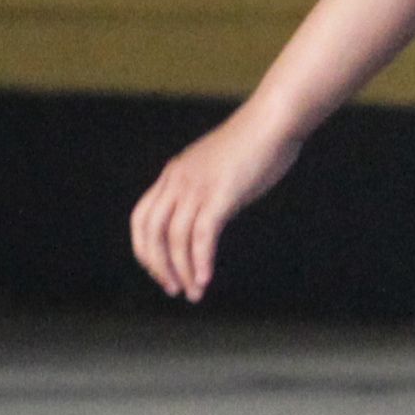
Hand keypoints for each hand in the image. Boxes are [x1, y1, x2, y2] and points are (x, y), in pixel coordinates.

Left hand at [129, 107, 300, 302]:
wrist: (273, 122)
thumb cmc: (253, 145)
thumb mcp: (216, 168)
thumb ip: (203, 190)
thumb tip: (206, 215)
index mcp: (172, 175)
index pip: (142, 218)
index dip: (145, 248)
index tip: (158, 270)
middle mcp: (177, 181)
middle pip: (151, 232)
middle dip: (158, 265)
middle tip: (173, 288)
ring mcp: (197, 187)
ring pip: (176, 238)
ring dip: (182, 270)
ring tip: (193, 292)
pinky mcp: (220, 195)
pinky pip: (202, 236)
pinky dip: (200, 261)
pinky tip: (205, 279)